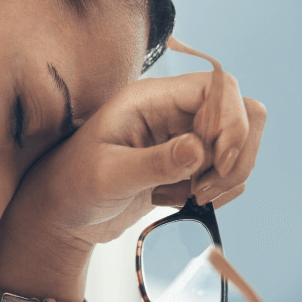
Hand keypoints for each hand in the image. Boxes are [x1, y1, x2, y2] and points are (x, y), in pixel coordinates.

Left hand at [6, 68, 265, 250]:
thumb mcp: (108, 176)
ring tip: (193, 197)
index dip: (232, 121)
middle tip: (205, 188)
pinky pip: (225, 170)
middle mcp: (172, 112)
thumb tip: (199, 148)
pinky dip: (218, 190)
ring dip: (228, 176)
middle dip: (236, 154)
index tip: (220, 162)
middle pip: (239, 113)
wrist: (62, 214)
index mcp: (152, 98)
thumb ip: (154, 163)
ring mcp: (182, 138)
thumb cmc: (73, 186)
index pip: (219, 87)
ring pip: (236, 145)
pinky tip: (183, 201)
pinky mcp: (187, 165)